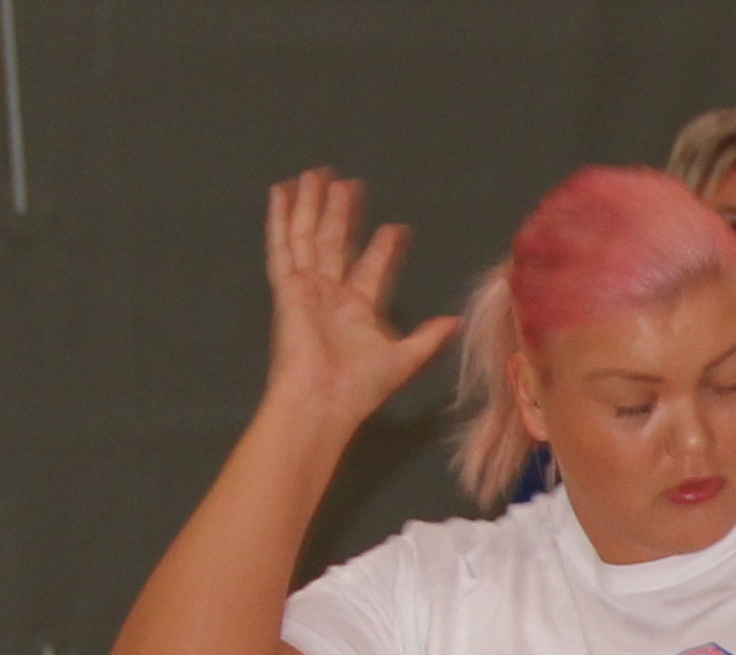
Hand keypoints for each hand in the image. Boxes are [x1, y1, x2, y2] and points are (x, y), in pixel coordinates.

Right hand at [256, 171, 460, 439]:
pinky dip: (279, 218)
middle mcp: (330, 294)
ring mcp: (307, 287)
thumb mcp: (405, 359)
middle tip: (349, 182)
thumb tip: (456, 321)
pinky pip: (281, 245)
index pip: (372, 266)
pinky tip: (281, 191)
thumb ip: (428, 337)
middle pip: (336, 242)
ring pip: (309, 235)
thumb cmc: (361, 387)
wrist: (323, 400)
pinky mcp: (287, 286)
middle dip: (342, 212)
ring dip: (314, 204)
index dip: (384, 246)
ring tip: (318, 173)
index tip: (397, 227)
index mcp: (358, 309)